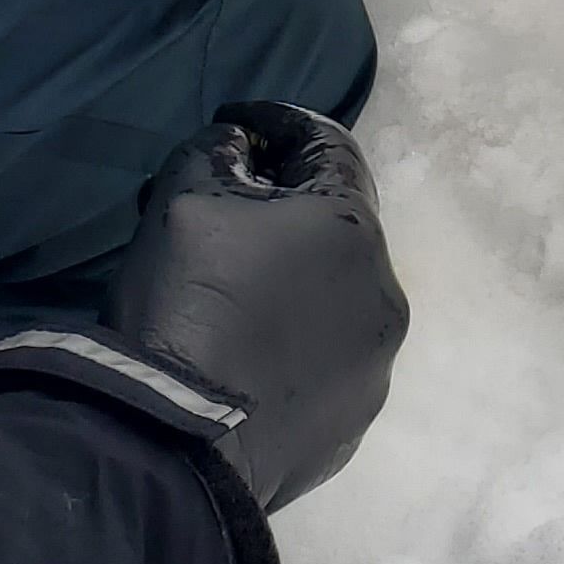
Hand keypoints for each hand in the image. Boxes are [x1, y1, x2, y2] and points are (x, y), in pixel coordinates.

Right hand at [110, 105, 409, 511]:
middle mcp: (385, 294)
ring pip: (334, 295)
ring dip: (290, 275)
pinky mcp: (353, 423)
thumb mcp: (184, 193)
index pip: (328, 144)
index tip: (233, 121)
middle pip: (336, 223)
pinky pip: (324, 358)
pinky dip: (292, 338)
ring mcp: (376, 367)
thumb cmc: (189, 300)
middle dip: (280, 203)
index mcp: (355, 229)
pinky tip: (244, 348)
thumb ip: (220, 149)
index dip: (276, 122)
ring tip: (229, 284)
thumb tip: (243, 148)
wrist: (178, 442)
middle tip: (219, 204)